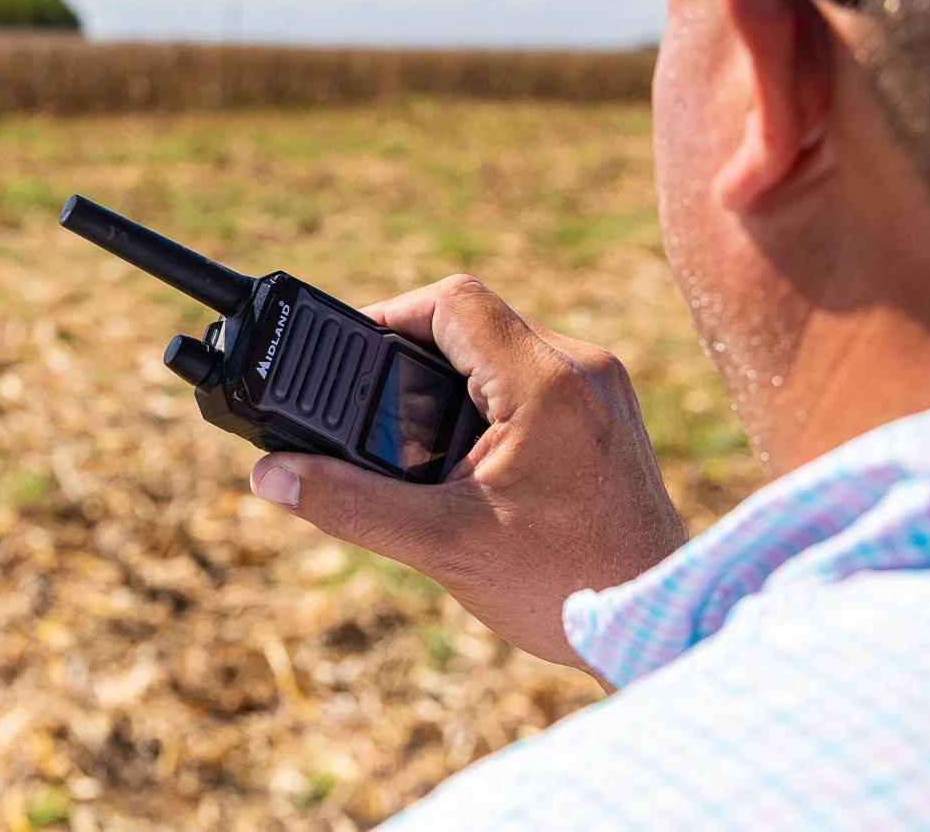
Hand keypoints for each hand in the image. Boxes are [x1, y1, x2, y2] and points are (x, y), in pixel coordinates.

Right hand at [248, 275, 685, 673]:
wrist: (658, 629)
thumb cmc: (567, 588)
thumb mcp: (442, 544)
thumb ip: (348, 503)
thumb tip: (271, 476)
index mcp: (548, 383)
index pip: (452, 300)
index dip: (387, 315)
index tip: (346, 356)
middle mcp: (584, 369)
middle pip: (474, 318)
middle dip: (411, 351)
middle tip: (367, 398)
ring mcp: (603, 390)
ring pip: (503, 344)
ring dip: (448, 374)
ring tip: (408, 427)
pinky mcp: (608, 416)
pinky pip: (532, 374)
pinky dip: (485, 396)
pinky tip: (461, 452)